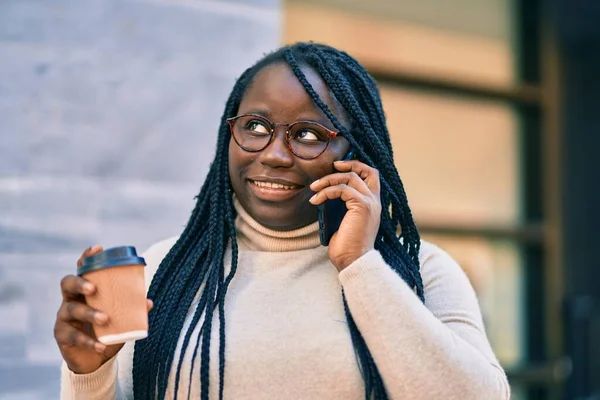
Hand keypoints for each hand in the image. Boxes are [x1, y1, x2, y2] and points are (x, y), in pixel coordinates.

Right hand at [53, 246, 152, 373]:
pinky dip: (89, 341)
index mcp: (85, 290)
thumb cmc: (108, 331)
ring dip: (89, 313)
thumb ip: (133, 309)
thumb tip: (149, 302)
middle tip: (94, 289)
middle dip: (80, 283)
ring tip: (105, 318)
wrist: (95, 360)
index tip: (98, 249)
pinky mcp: (62, 336)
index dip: (87, 258)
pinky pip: (73, 337)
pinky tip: (100, 345)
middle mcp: (71, 299)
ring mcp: (64, 317)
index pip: (83, 269)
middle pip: (67, 283)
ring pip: (71, 310)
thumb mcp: (121, 318)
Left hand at [309, 160, 380, 270]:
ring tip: (314, 188)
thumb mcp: (344, 220)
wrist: (352, 260)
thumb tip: (326, 192)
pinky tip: (316, 200)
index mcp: (372, 204)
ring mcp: (370, 203)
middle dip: (349, 164)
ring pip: (350, 178)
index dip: (357, 166)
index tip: (339, 167)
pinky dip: (326, 192)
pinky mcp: (362, 206)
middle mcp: (374, 201)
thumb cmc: (346, 245)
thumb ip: (342, 205)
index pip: (371, 176)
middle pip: (367, 171)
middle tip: (332, 166)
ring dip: (328, 180)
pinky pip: (341, 189)